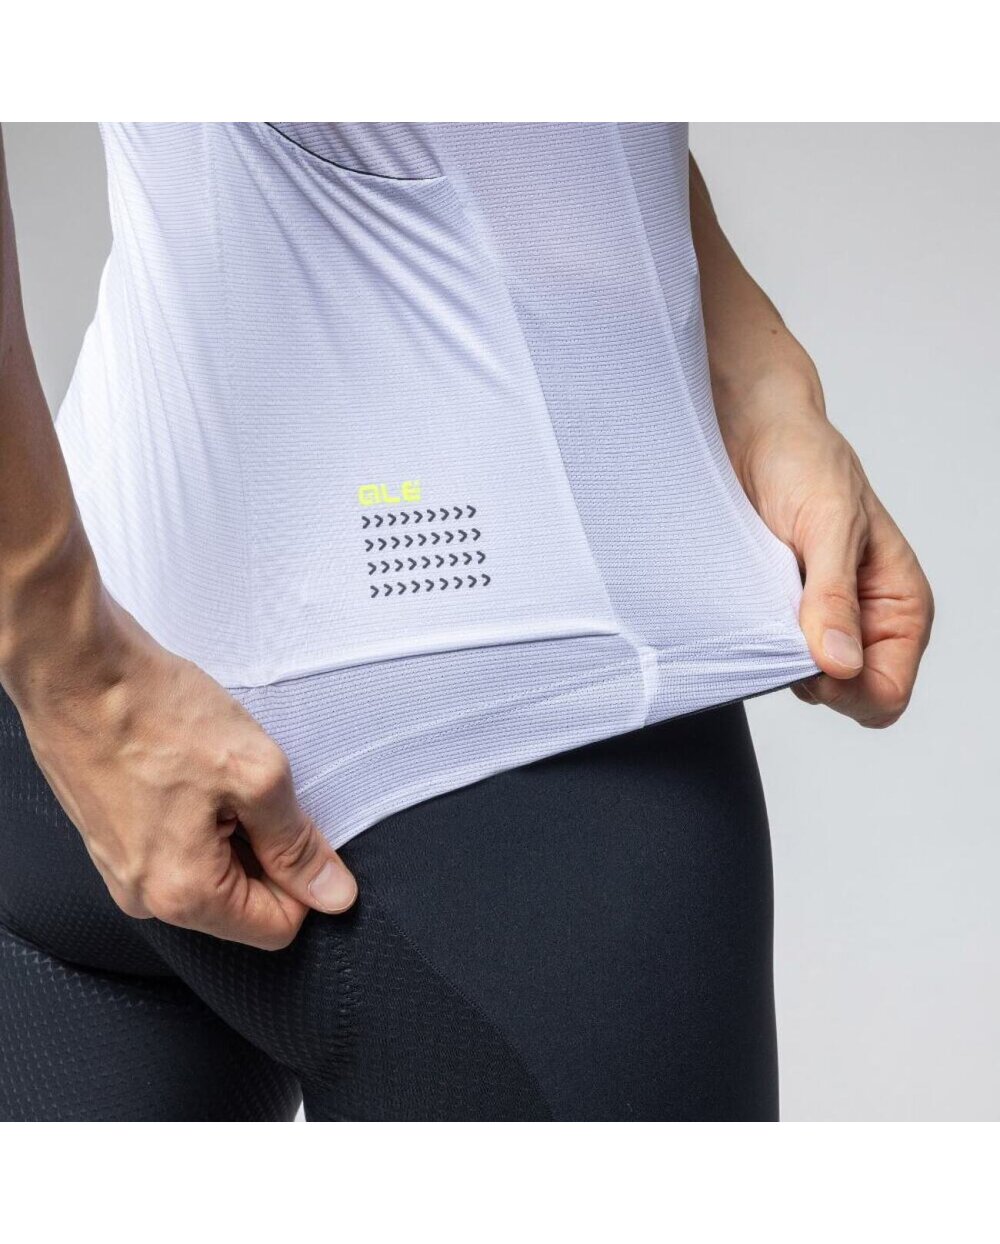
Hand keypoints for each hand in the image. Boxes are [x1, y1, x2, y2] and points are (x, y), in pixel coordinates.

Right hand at [7, 593, 356, 948]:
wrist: (76, 669)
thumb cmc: (154, 712)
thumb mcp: (255, 774)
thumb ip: (297, 843)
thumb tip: (332, 893)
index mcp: (184, 894)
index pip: (278, 927)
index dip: (304, 878)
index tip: (299, 826)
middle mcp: (146, 896)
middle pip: (243, 902)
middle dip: (264, 849)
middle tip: (251, 788)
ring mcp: (124, 869)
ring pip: (214, 871)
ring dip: (234, 827)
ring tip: (214, 774)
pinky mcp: (115, 839)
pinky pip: (180, 847)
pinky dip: (201, 813)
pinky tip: (191, 769)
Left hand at [723, 384, 933, 726]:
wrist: (753, 429)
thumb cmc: (803, 460)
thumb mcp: (826, 525)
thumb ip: (833, 596)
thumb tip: (840, 664)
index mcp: (900, 606)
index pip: (885, 693)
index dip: (845, 690)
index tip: (806, 653)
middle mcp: (867, 621)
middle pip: (845, 698)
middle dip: (811, 675)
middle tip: (779, 621)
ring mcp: (822, 621)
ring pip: (805, 681)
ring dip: (778, 654)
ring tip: (763, 599)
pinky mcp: (783, 613)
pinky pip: (772, 656)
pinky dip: (757, 642)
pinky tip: (747, 604)